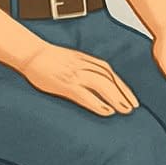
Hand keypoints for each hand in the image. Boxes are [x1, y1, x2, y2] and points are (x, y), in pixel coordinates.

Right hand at [18, 43, 138, 116]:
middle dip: (123, 93)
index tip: (131, 97)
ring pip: (102, 86)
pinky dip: (97, 103)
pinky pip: (85, 95)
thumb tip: (97, 80)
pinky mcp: (65, 84)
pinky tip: (106, 111)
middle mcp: (84, 66)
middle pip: (110, 79)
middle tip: (133, 107)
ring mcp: (75, 75)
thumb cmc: (50, 58)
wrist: (33, 53)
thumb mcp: (72, 58)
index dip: (122, 86)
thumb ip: (85, 67)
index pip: (110, 73)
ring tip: (124, 110)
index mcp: (86, 60)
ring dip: (115, 98)